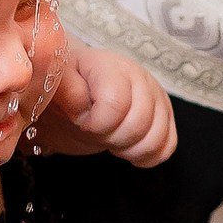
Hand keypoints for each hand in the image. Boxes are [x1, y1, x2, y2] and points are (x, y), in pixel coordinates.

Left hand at [34, 48, 176, 166]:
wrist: (78, 98)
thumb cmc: (66, 92)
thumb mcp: (54, 88)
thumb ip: (65, 91)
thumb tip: (81, 103)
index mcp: (110, 65)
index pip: (116, 102)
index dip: (96, 123)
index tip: (82, 121)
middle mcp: (140, 76)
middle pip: (138, 124)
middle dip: (111, 137)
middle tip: (96, 131)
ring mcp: (157, 97)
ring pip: (156, 138)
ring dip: (128, 149)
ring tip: (110, 138)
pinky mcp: (166, 117)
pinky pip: (168, 146)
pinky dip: (147, 156)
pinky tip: (127, 149)